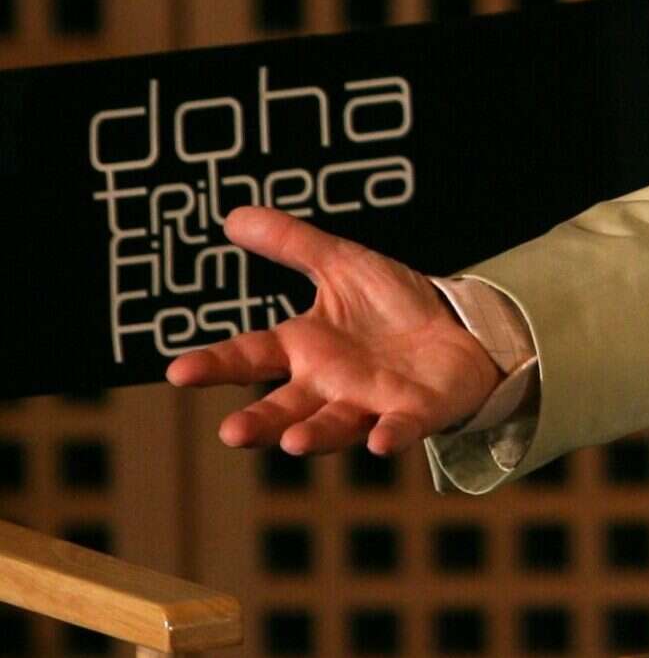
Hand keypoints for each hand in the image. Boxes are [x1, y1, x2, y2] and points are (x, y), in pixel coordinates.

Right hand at [163, 206, 502, 457]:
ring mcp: (370, 402)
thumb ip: (291, 244)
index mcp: (304, 347)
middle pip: (285, 406)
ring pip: (334, 425)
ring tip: (292, 442)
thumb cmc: (393, 305)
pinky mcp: (415, 411)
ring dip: (315, 436)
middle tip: (232, 433)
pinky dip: (390, 435)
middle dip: (260, 421)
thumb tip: (233, 215)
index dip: (215, 364)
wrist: (460, 325)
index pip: (249, 356)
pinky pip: (400, 427)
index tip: (179, 371)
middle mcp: (328, 384)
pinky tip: (379, 442)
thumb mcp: (342, 264)